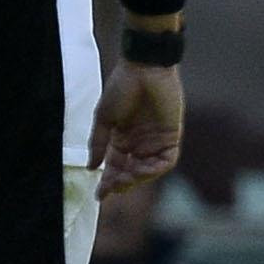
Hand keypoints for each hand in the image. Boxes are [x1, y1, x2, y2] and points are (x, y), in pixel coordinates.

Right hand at [90, 60, 184, 194]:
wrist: (143, 68)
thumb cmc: (121, 87)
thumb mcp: (104, 118)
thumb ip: (99, 143)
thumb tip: (91, 168)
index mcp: (122, 139)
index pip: (115, 167)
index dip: (108, 182)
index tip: (99, 195)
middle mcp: (139, 143)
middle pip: (132, 172)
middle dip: (122, 183)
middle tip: (111, 187)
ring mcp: (156, 141)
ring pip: (149, 170)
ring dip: (138, 178)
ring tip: (126, 177)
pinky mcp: (171, 136)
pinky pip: (166, 160)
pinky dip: (156, 169)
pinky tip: (143, 170)